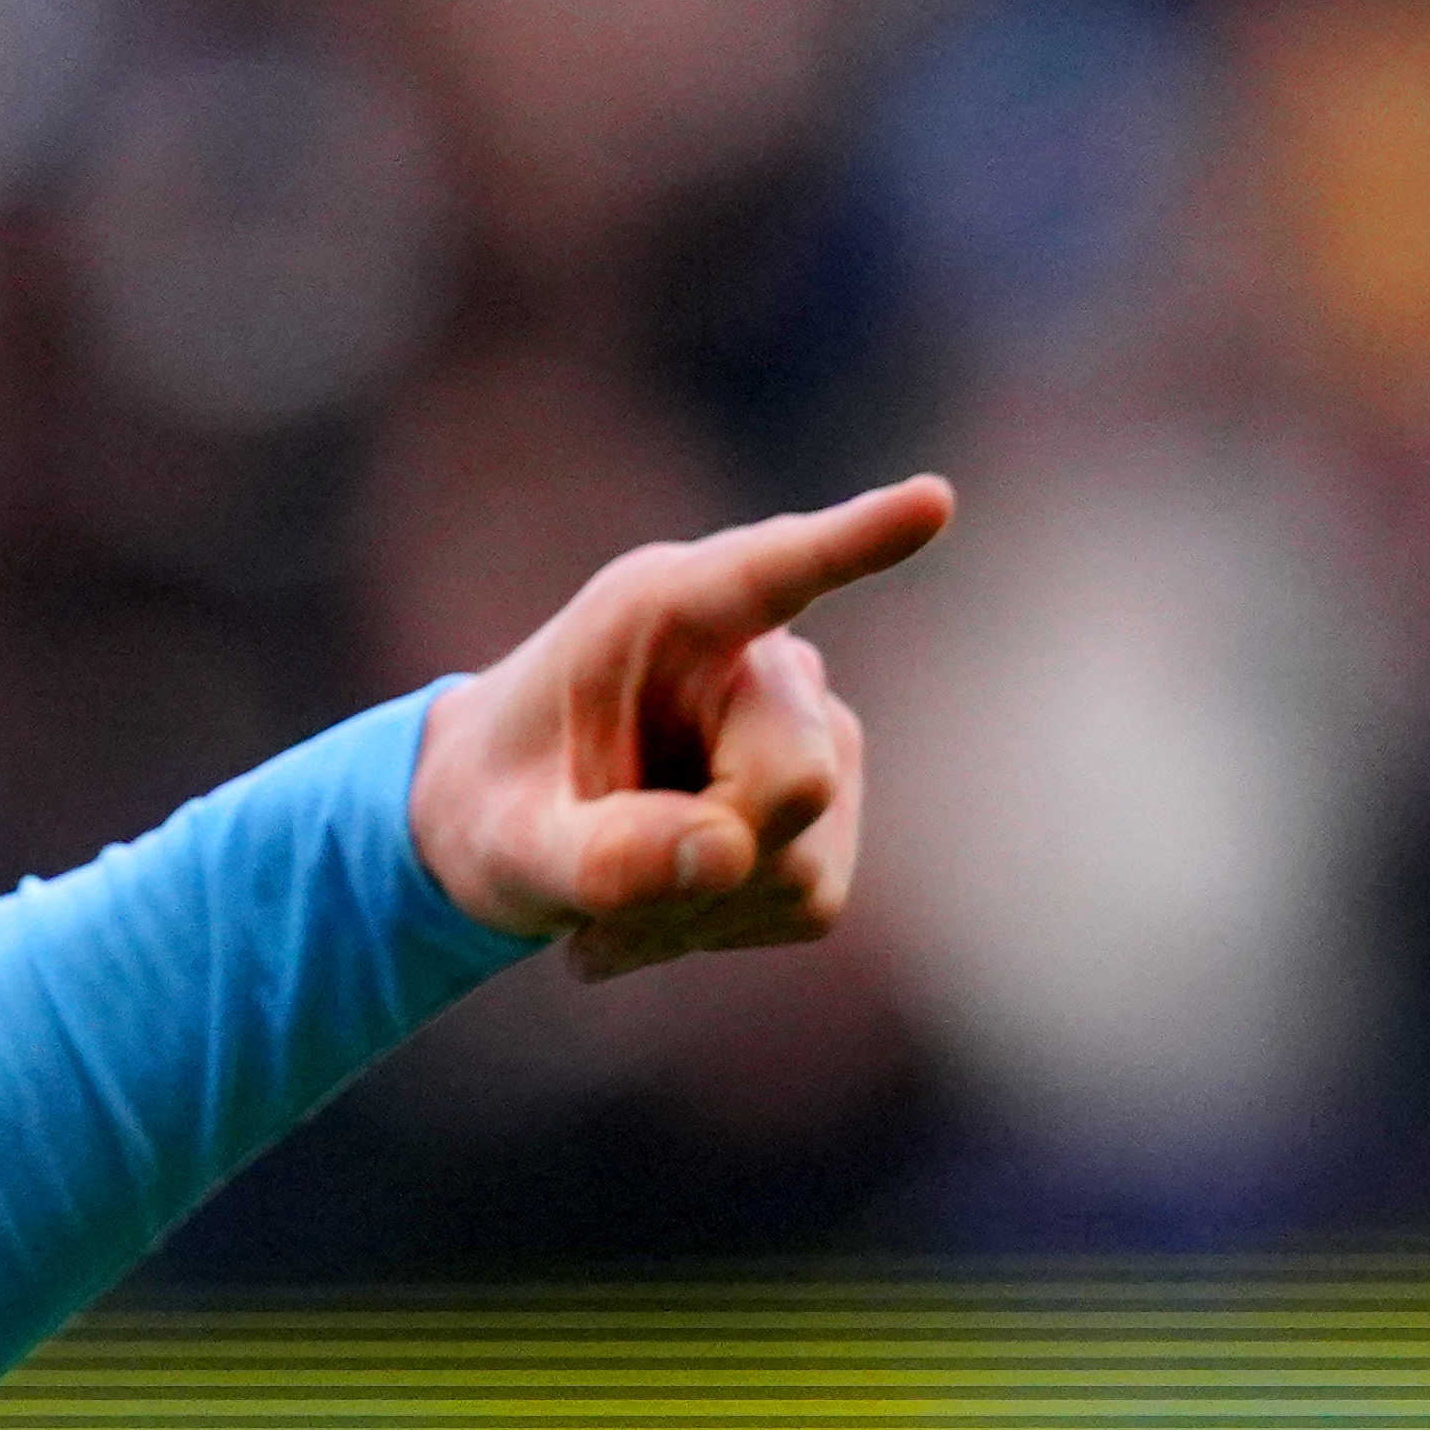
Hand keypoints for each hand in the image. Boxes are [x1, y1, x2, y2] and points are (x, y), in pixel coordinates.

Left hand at [407, 475, 953, 979]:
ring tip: (612, 889)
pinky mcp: (836, 816)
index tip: (929, 503)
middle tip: (587, 878)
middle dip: (700, 860)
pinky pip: (808, 900)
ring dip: (694, 910)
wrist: (513, 834)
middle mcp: (765, 658)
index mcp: (667, 610)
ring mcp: (817, 733)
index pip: (775, 571)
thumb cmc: (499, 805)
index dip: (853, 542)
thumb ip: (596, 855)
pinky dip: (718, 927)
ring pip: (800, 861)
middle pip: (795, 780)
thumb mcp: (506, 844)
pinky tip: (659, 903)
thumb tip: (729, 852)